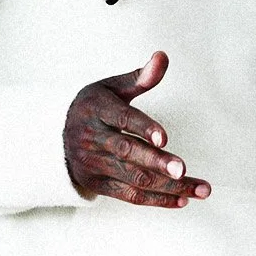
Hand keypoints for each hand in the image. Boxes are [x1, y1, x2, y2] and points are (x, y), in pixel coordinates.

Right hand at [62, 51, 210, 207]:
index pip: (122, 119)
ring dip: (169, 186)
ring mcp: (94, 164)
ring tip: (200, 189)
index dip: (143, 128)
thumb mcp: (112, 88)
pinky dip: (157, 199)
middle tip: (183, 169)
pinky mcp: (98, 185)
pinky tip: (182, 199)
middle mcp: (92, 138)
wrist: (55, 136)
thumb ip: (140, 77)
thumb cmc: (95, 108)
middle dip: (157, 162)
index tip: (165, 138)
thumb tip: (162, 56)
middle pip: (128, 152)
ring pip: (134, 178)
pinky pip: (130, 195)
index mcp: (97, 110)